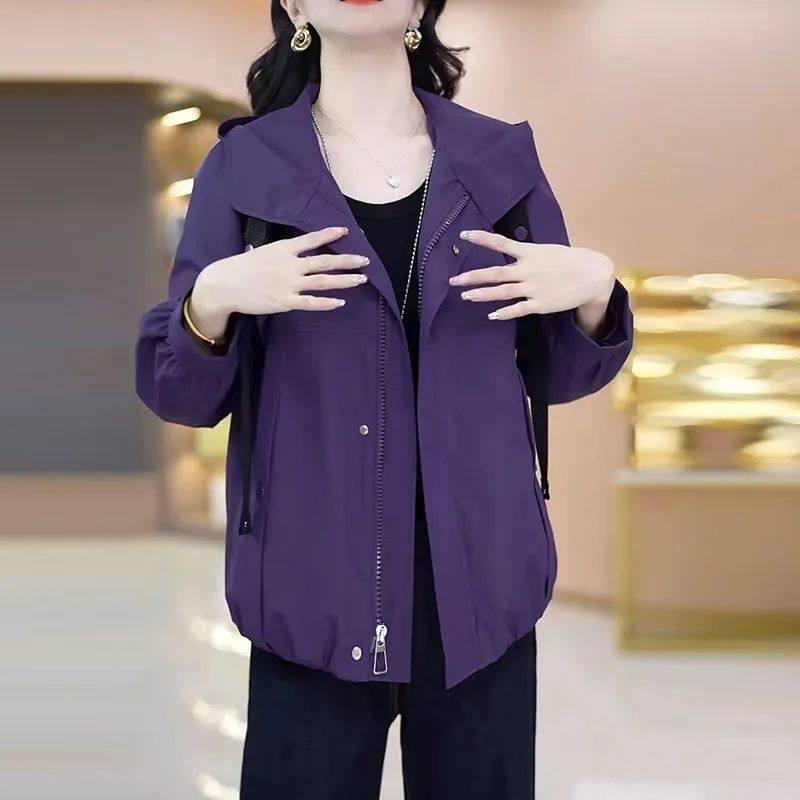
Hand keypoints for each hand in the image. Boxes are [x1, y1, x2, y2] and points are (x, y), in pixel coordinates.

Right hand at [190, 226, 368, 338]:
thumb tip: (270, 249)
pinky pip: (311, 303)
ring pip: (323, 281)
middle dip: (347, 260)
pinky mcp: (285, 302)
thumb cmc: (237, 268)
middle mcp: (289, 265)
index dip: (330, 234)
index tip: (346, 231)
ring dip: (345, 280)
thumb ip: (272, 253)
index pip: (311, 239)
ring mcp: (288, 284)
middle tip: (365, 260)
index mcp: (282, 249)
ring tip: (362, 279)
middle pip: (325, 261)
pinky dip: (327, 303)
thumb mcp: (257, 252)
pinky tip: (340, 303)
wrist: (222, 285)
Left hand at [450, 230, 615, 323]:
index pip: (501, 242)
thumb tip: (508, 249)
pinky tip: (492, 315)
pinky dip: (504, 312)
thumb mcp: (546, 251)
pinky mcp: (541, 304)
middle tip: (454, 280)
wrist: (593, 276)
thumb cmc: (568, 262)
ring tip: (466, 296)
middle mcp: (529, 269)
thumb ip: (526, 253)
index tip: (464, 234)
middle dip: (474, 276)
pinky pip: (518, 309)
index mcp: (530, 253)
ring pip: (503, 291)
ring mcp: (534, 288)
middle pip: (496, 272)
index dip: (482, 238)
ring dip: (483, 294)